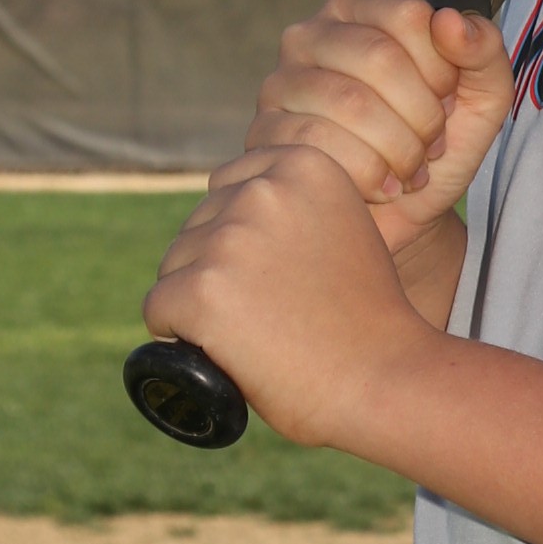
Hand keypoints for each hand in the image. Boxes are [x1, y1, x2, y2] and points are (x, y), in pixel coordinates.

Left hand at [140, 144, 436, 454]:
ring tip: (260, 333)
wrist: (384, 379)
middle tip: (274, 312)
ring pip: (175, 268)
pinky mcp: (201, 290)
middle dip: (220, 269)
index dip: (244, 237)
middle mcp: (262, 190)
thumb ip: (294, 206)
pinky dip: (180, 336)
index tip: (279, 273)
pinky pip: (159, 311)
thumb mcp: (344, 228)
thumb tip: (230, 211)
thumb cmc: (367, 318)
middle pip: (198, 227)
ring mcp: (229, 239)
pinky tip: (225, 351)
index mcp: (303, 164)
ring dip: (200, 303)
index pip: (228, 186)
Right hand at [242, 0, 511, 265]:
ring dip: (399, 150)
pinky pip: (321, 147)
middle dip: (421, 114)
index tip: (447, 100)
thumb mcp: (481, 99)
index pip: (408, 16)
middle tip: (430, 144)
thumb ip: (484, 51)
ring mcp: (279, 85)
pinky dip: (369, 176)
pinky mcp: (264, 136)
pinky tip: (381, 187)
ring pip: (350, 104)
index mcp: (359, 10)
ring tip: (409, 169)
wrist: (401, 217)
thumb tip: (449, 22)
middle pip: (379, 58)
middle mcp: (309, 36)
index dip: (442, 69)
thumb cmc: (436, 149)